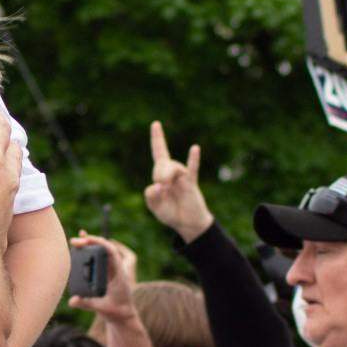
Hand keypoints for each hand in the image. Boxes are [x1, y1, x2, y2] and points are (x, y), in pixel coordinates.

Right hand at [67, 233, 138, 324]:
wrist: (124, 316)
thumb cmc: (116, 312)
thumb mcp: (101, 308)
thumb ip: (87, 304)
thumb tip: (72, 301)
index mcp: (119, 275)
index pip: (111, 252)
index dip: (99, 243)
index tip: (86, 240)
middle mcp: (117, 269)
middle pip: (106, 248)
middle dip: (90, 242)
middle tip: (74, 241)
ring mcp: (113, 270)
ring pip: (103, 251)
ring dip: (91, 244)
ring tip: (76, 241)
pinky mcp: (108, 273)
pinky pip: (100, 258)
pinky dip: (91, 251)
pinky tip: (82, 248)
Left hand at [143, 121, 213, 241]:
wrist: (187, 223)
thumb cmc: (170, 212)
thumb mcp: (155, 207)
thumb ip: (151, 196)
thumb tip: (158, 185)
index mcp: (161, 175)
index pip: (159, 153)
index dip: (157, 139)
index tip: (156, 123)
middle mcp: (173, 172)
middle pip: (162, 163)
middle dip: (158, 172)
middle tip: (161, 185)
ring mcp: (182, 177)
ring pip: (172, 168)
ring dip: (166, 175)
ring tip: (166, 186)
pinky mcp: (191, 183)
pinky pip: (192, 169)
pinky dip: (193, 159)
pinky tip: (194, 148)